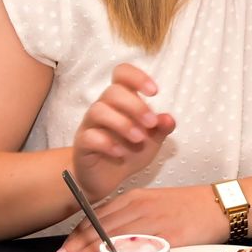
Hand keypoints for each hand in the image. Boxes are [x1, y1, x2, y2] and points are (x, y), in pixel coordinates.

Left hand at [52, 185, 225, 251]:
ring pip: (116, 236)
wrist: (218, 206)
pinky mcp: (169, 236)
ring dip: (92, 250)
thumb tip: (107, 239)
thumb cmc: (187, 206)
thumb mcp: (154, 203)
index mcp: (135, 198)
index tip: (64, 247)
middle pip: (102, 226)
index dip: (78, 233)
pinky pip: (141, 247)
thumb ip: (131, 218)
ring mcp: (154, 222)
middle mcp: (141, 207)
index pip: (98, 216)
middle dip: (78, 243)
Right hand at [70, 63, 176, 202]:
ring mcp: (90, 125)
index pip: (122, 74)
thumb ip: (161, 127)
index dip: (137, 77)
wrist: (108, 177)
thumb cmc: (130, 150)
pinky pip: (89, 136)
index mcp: (121, 100)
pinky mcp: (82, 144)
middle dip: (136, 106)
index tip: (155, 92)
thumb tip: (169, 118)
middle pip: (112, 92)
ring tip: (139, 139)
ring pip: (98, 110)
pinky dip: (107, 143)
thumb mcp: (152, 140)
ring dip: (123, 124)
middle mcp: (103, 107)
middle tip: (151, 124)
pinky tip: (120, 153)